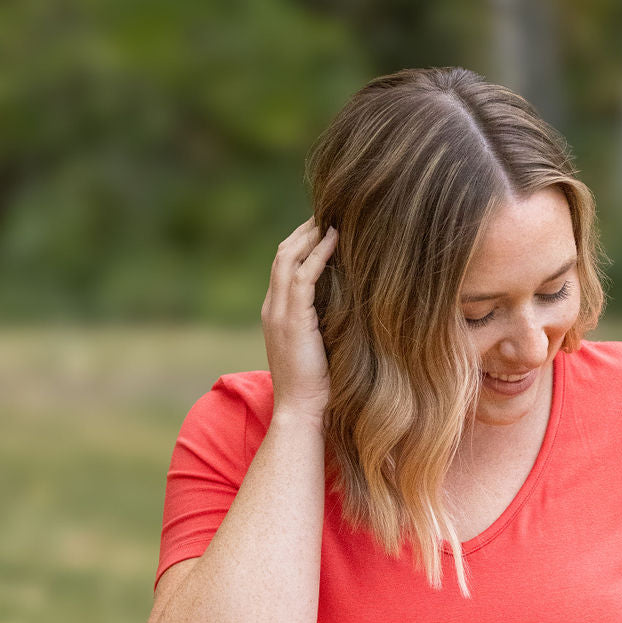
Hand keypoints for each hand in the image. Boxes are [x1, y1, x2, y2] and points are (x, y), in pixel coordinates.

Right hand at [261, 217, 337, 418]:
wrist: (301, 410)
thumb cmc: (316, 386)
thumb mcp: (318, 346)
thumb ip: (323, 322)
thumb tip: (348, 305)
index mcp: (276, 313)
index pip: (283, 266)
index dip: (301, 244)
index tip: (324, 227)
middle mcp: (272, 308)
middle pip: (283, 255)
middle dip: (304, 231)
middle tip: (329, 212)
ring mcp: (279, 313)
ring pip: (289, 259)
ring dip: (311, 235)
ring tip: (333, 218)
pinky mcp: (293, 319)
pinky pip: (303, 276)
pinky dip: (319, 254)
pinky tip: (335, 239)